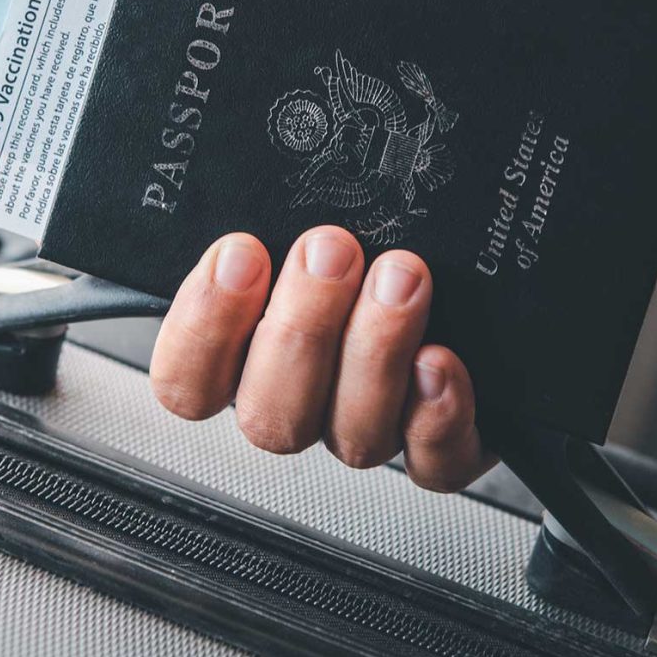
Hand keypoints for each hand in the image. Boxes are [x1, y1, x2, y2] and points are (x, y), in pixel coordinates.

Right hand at [150, 226, 491, 490]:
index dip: (202, 328)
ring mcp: (370, 427)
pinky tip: (439, 362)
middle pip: (269, 415)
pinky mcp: (444, 446)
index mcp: (244, 355)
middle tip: (331, 252)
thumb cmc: (364, 237)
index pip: (186, 382)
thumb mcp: (299, 206)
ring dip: (371, 355)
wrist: (469, 278)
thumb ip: (264, 214)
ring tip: (399, 279)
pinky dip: (435, 418)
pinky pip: (434, 462)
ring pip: (349, 436)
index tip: (239, 255)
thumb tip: (231, 194)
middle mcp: (302, 402)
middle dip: (299, 330)